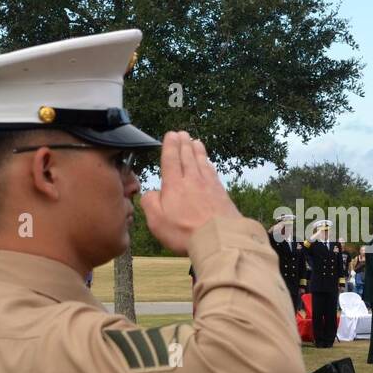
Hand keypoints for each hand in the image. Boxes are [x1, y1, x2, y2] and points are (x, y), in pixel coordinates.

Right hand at [140, 131, 239, 253]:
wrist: (220, 239)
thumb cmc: (185, 232)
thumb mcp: (157, 221)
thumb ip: (150, 203)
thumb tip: (152, 193)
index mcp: (174, 185)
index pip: (171, 160)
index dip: (170, 146)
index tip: (171, 135)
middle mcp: (192, 181)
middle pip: (187, 157)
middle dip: (184, 144)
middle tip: (183, 133)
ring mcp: (209, 186)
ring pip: (202, 163)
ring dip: (198, 151)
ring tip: (196, 142)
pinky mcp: (222, 194)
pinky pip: (213, 173)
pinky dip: (209, 165)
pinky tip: (209, 164)